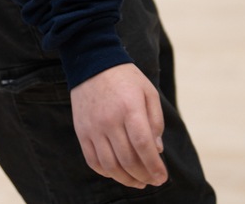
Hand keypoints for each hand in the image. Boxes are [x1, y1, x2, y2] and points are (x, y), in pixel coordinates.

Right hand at [69, 63, 166, 189]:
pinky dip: (106, 172)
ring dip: (126, 179)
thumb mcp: (149, 93)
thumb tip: (157, 150)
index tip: (162, 178)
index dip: (154, 166)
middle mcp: (110, 120)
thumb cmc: (126, 78)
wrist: (91, 62)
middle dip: (144, 176)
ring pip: (110, 165)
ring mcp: (93, 127)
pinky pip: (92, 160)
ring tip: (138, 182)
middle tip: (153, 181)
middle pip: (127, 160)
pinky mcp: (81, 130)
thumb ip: (156, 122)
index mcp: (130, 109)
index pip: (143, 146)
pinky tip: (117, 173)